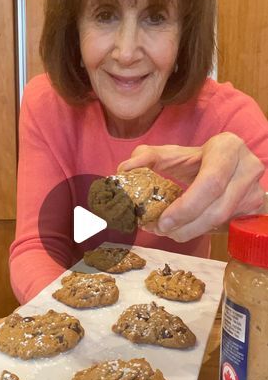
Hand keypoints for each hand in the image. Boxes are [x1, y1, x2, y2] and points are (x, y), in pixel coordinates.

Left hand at [117, 133, 264, 241]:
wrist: (229, 165)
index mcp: (228, 148)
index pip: (211, 182)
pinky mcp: (254, 209)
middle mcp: (247, 168)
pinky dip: (202, 231)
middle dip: (185, 225)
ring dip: (191, 232)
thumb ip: (147, 157)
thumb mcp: (173, 153)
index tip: (162, 221)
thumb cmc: (197, 160)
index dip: (186, 206)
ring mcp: (254, 191)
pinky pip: (225, 226)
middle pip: (216, 208)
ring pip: (221, 221)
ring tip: (168, 231)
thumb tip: (124, 170)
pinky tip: (186, 229)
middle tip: (161, 230)